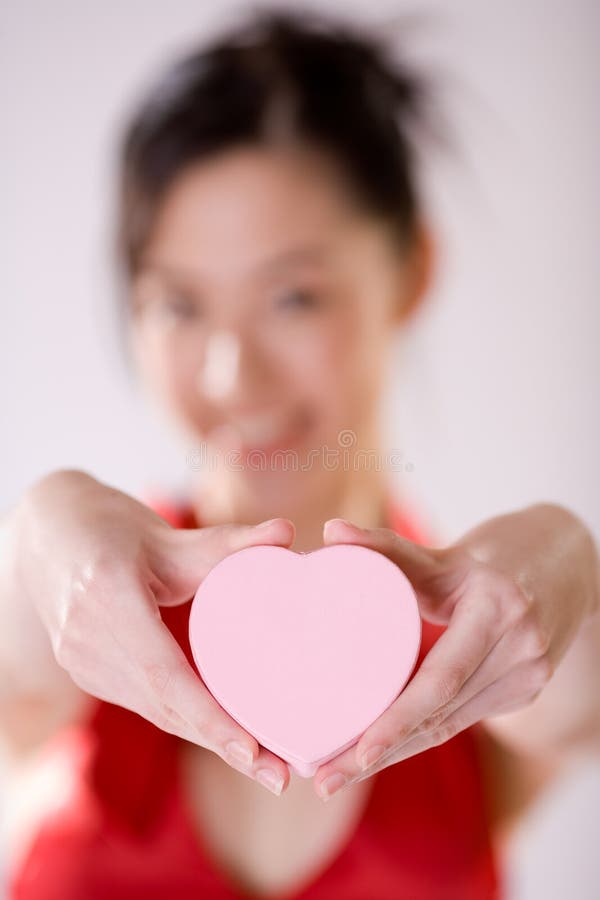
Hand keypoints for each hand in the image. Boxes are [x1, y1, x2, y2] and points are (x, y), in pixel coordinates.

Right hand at [11, 470, 294, 794]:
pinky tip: (223, 734)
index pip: (163, 674)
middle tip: (280, 775)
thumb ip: (228, 539)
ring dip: (207, 739)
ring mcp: (79, 659)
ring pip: (153, 711)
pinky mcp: (84, 669)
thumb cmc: (112, 526)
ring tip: (266, 764)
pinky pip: (141, 702)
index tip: (252, 750)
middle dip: (222, 744)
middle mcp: (86, 637)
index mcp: (107, 595)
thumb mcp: (168, 532)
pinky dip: (183, 719)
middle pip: (162, 706)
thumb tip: (288, 532)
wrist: (50, 534)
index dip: (209, 717)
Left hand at [313, 504, 598, 799]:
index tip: (354, 754)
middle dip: (380, 753)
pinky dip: (424, 732)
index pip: (441, 680)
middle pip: (441, 716)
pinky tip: (386, 748)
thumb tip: (330, 531)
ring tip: (341, 773)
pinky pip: (467, 716)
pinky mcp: (527, 688)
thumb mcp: (448, 552)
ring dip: (397, 753)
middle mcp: (521, 648)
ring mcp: (531, 674)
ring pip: (452, 725)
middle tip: (324, 780)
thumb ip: (387, 547)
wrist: (571, 559)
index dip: (396, 722)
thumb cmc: (501, 551)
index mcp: (498, 609)